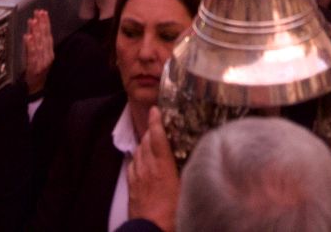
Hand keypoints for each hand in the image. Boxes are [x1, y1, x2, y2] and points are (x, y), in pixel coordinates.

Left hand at [22, 10, 53, 96]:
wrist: (36, 89)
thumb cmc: (37, 72)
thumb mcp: (41, 58)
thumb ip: (40, 45)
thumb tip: (35, 30)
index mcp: (50, 53)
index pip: (48, 35)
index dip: (46, 23)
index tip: (43, 12)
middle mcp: (47, 56)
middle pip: (45, 38)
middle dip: (42, 24)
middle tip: (38, 12)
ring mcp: (41, 62)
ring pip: (39, 45)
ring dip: (36, 32)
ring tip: (33, 21)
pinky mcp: (34, 68)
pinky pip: (32, 55)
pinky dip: (30, 46)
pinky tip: (28, 37)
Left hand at [127, 108, 180, 231]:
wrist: (150, 231)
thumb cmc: (173, 213)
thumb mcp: (187, 190)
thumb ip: (190, 172)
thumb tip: (198, 160)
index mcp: (163, 167)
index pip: (157, 137)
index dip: (156, 122)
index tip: (155, 110)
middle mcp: (148, 168)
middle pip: (146, 141)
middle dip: (151, 130)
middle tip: (157, 124)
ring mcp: (138, 177)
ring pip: (138, 152)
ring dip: (144, 143)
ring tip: (150, 140)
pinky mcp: (132, 187)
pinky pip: (132, 166)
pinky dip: (136, 158)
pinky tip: (139, 159)